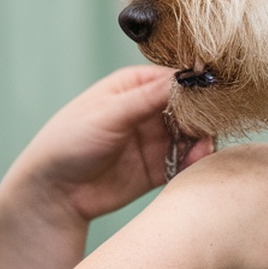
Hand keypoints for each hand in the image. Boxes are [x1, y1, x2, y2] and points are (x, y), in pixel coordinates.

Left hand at [2, 65, 212, 224]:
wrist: (54, 192)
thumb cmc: (69, 143)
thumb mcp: (108, 115)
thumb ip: (147, 98)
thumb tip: (187, 76)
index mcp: (133, 87)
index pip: (175, 79)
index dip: (195, 86)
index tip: (212, 96)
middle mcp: (147, 110)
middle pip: (190, 108)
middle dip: (202, 117)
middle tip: (207, 130)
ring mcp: (155, 140)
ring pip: (192, 135)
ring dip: (201, 142)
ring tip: (200, 152)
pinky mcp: (159, 168)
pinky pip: (186, 162)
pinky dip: (194, 162)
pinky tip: (194, 165)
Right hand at [154, 144, 267, 268]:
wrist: (185, 237)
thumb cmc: (189, 201)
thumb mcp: (211, 165)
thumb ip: (236, 166)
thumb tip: (241, 172)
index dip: (263, 189)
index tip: (246, 201)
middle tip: (247, 222)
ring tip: (235, 238)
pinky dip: (266, 258)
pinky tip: (240, 255)